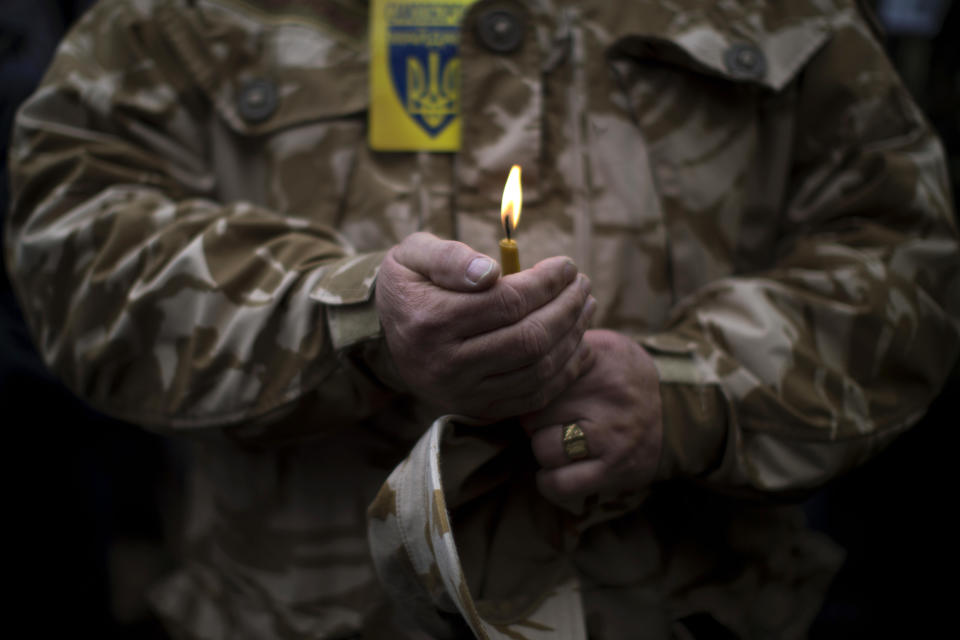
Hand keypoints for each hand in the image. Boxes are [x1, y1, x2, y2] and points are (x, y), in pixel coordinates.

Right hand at [376, 232, 595, 419]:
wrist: (386, 333)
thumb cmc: (411, 283)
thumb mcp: (414, 254)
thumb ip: (448, 256)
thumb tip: (490, 271)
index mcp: (431, 320)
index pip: (508, 302)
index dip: (547, 282)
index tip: (567, 265)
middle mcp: (446, 363)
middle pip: (529, 338)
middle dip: (567, 308)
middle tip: (584, 285)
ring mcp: (463, 392)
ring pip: (537, 369)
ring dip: (573, 337)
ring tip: (586, 307)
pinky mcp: (477, 408)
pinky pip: (534, 397)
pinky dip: (565, 372)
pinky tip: (580, 344)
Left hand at [521, 329, 661, 505]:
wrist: (676, 409)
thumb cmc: (618, 375)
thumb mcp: (597, 345)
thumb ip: (559, 346)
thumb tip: (512, 354)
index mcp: (598, 355)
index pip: (537, 371)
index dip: (522, 384)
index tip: (525, 388)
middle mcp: (607, 392)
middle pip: (532, 410)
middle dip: (529, 416)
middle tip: (547, 416)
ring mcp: (613, 434)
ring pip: (542, 447)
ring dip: (542, 447)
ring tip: (557, 439)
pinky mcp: (615, 470)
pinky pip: (560, 483)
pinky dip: (549, 481)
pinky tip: (555, 470)